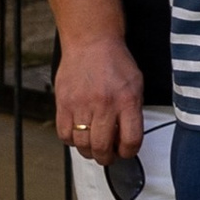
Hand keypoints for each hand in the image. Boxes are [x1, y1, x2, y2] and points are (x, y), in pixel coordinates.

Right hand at [54, 32, 143, 162]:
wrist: (91, 41)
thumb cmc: (114, 61)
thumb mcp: (136, 84)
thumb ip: (133, 111)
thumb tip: (126, 137)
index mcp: (127, 100)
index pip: (131, 140)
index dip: (129, 152)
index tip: (126, 151)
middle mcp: (104, 104)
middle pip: (103, 147)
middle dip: (107, 157)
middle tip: (107, 155)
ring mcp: (81, 105)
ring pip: (82, 144)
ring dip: (88, 151)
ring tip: (93, 146)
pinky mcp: (64, 103)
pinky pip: (64, 134)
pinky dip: (71, 140)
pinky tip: (78, 133)